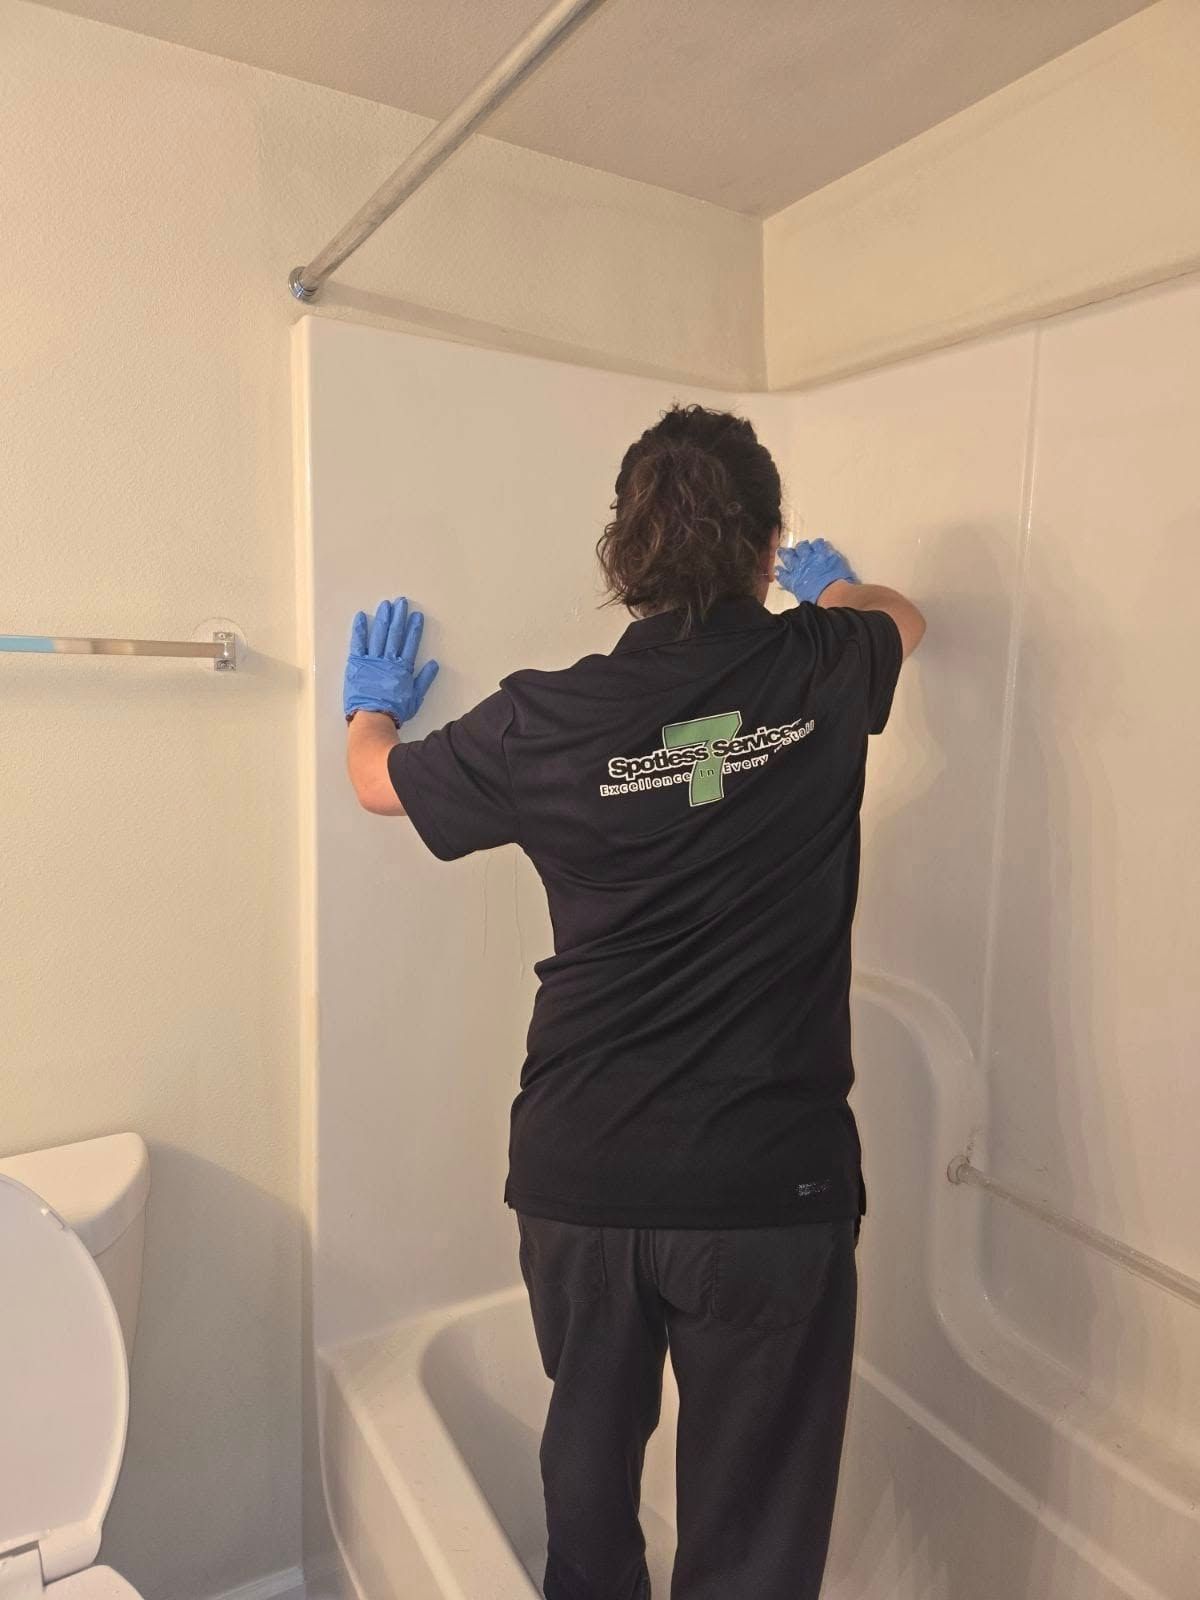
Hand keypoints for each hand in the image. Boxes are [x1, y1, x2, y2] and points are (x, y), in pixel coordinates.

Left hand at [344, 597, 438, 724]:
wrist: (373, 717)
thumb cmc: (394, 711)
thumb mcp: (415, 698)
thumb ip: (424, 679)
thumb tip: (434, 665)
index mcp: (403, 668)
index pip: (410, 643)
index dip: (414, 628)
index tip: (416, 616)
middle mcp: (389, 660)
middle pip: (395, 634)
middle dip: (399, 617)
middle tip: (401, 602)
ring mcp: (372, 660)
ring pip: (379, 634)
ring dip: (383, 618)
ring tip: (386, 605)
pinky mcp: (357, 663)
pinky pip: (358, 643)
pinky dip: (359, 629)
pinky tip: (360, 617)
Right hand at [774, 538, 857, 602]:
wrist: (832, 593)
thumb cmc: (818, 600)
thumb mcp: (801, 596)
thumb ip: (794, 588)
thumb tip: (788, 584)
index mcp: (794, 580)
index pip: (783, 573)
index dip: (780, 571)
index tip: (778, 567)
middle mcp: (800, 566)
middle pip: (790, 556)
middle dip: (788, 553)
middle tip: (788, 551)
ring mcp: (812, 558)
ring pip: (803, 547)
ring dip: (803, 546)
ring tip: (805, 545)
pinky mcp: (825, 554)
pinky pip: (819, 544)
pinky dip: (818, 544)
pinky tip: (820, 543)